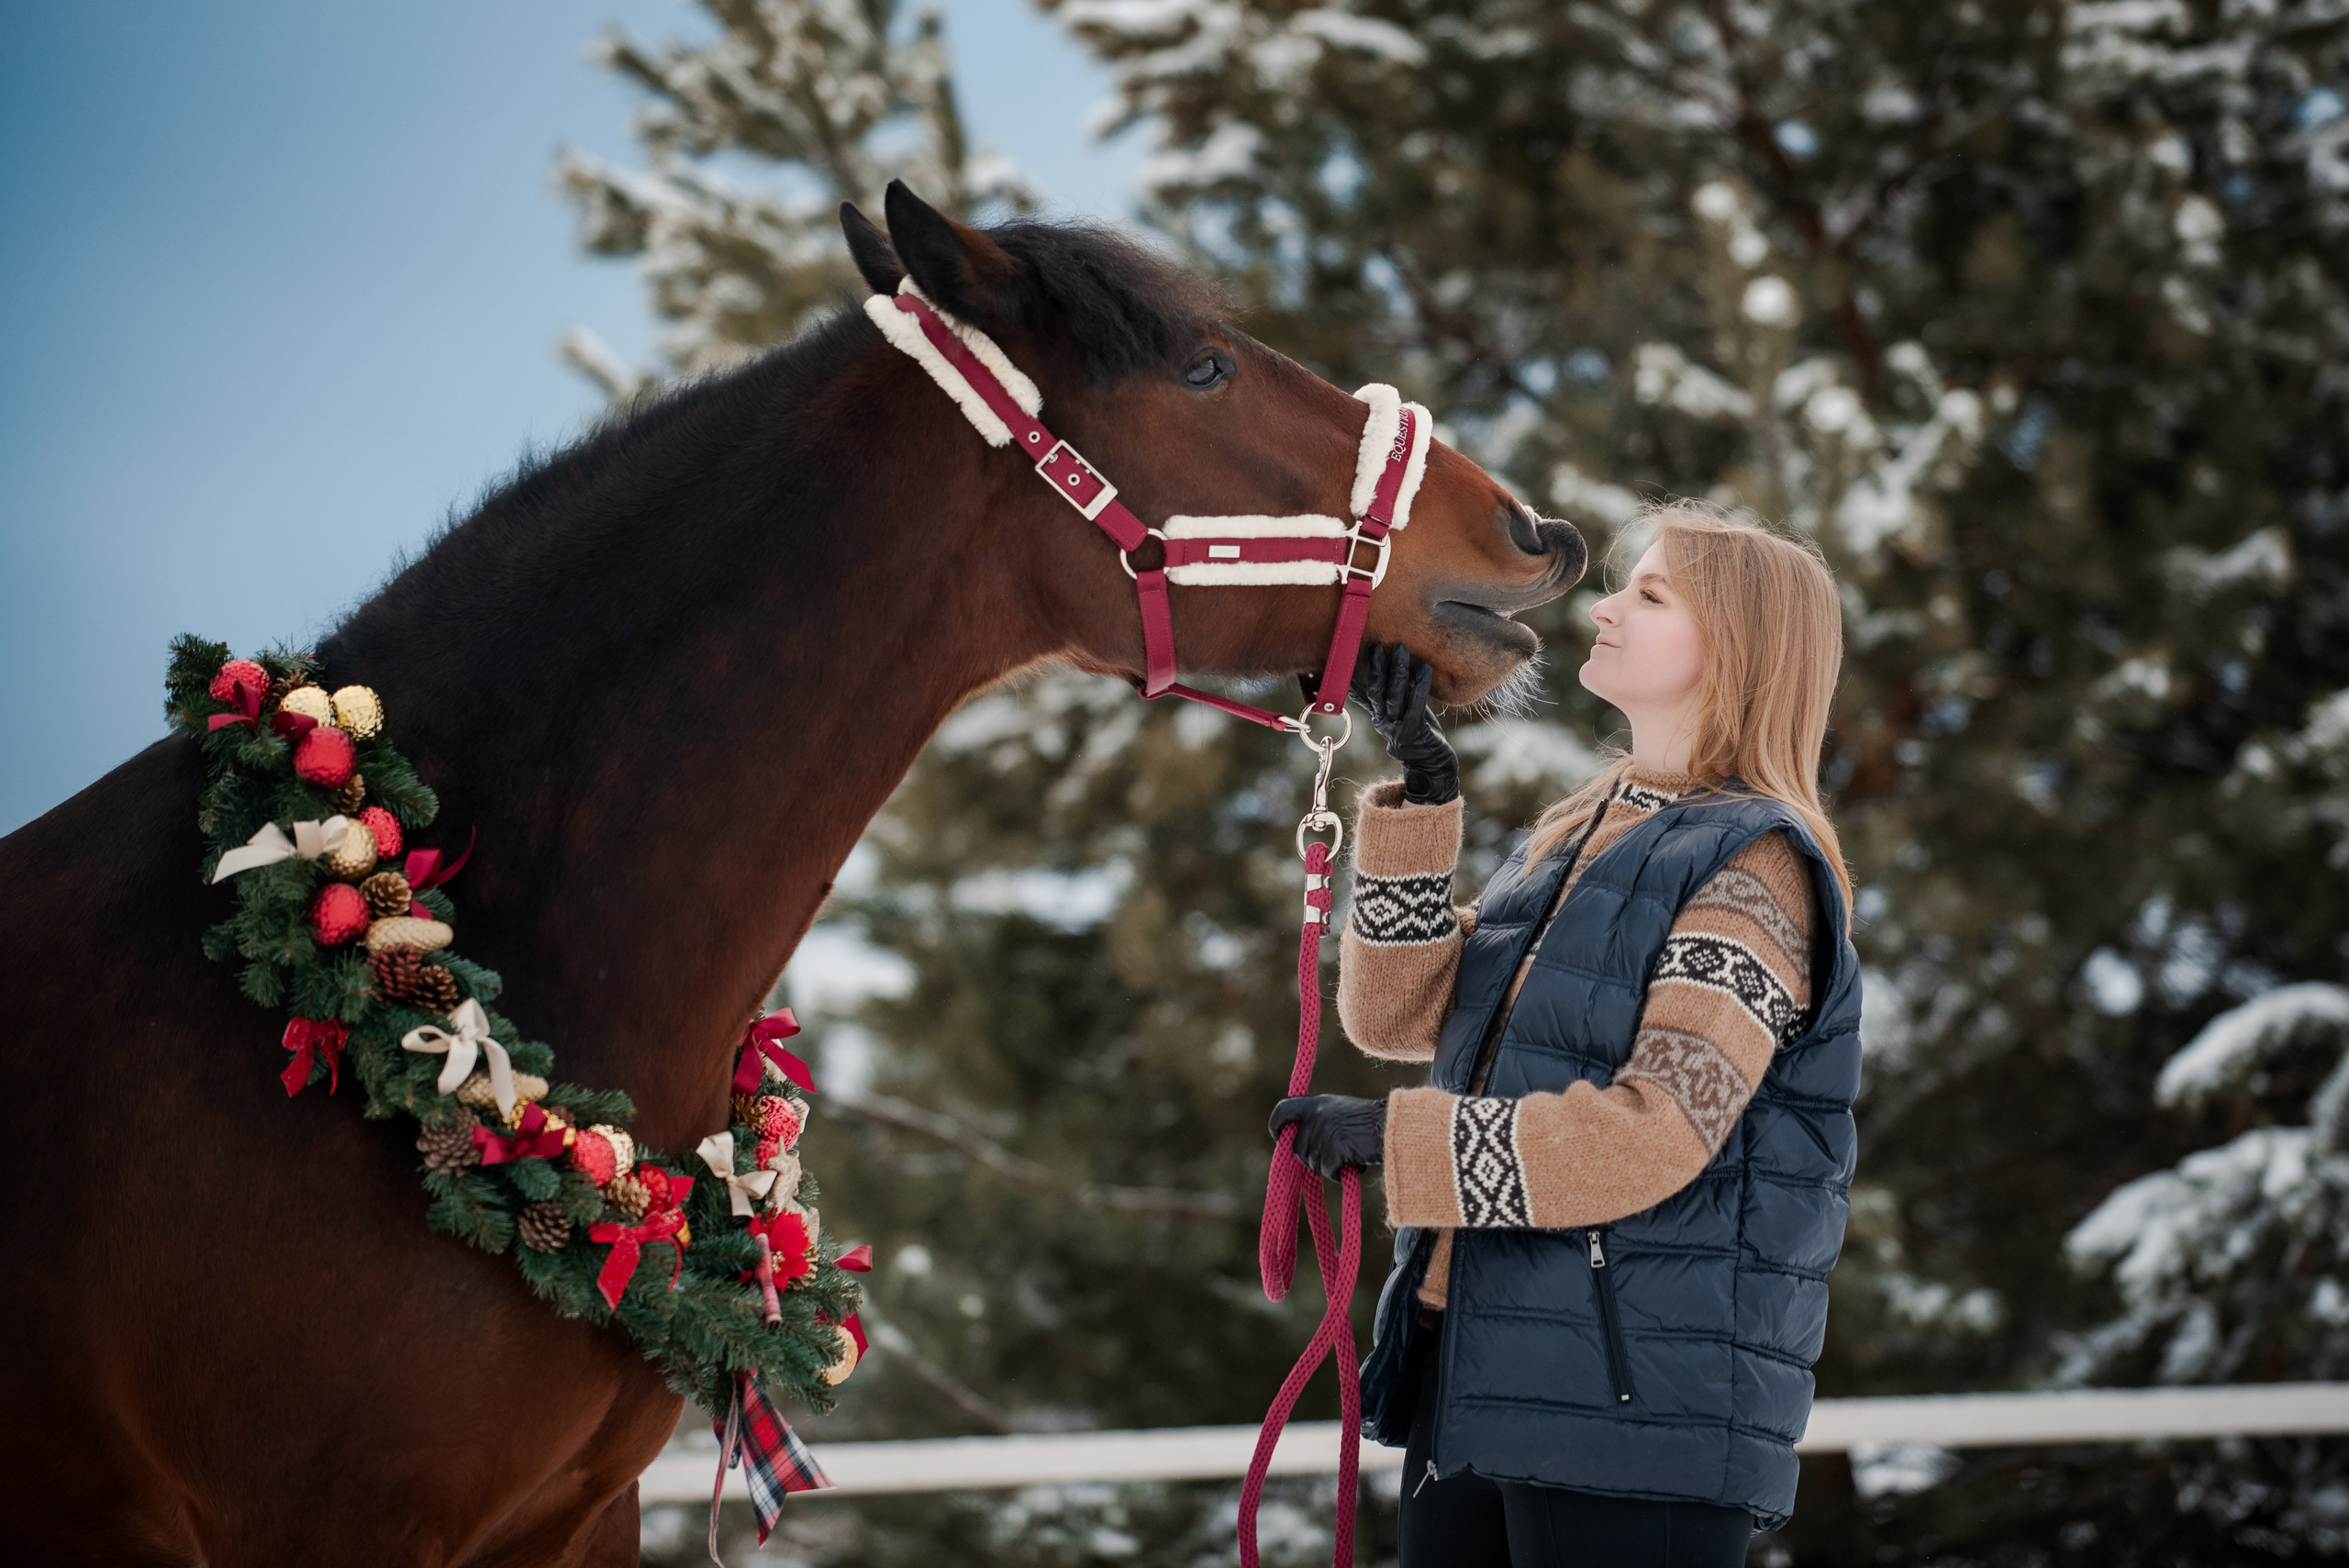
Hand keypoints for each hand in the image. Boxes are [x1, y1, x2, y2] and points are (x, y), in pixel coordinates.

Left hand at [1269, 1094, 1387, 1177]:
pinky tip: (1354, 1162)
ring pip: (1313, 1163)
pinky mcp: (1335, 1148)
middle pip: (1297, 1149)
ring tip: (1349, 1154)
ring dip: (1329, 1166)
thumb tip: (1293, 1144)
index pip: (1282, 1110)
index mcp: (1315, 1103)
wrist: (1392, 1127)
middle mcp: (1317, 1115)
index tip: (1279, 1138)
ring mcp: (1325, 1131)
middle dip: (1312, 1158)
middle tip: (1335, 1155)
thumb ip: (1316, 1121)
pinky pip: (1328, 1170)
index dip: (1276, 1126)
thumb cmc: (1369, 1123)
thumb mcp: (1338, 1111)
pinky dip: (1339, 1172)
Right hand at [1350, 643, 1458, 804]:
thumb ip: (1381, 699)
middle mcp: (1384, 720)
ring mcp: (1398, 726)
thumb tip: (1360, 684)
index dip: (1360, 671)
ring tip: (1400, 649)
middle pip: (1376, 690)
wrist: (1430, 763)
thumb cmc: (1415, 734)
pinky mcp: (1415, 729)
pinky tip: (1425, 668)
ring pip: (1395, 695)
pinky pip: (1417, 703)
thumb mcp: (1395, 714)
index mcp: (1378, 715)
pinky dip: (1420, 684)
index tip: (1357, 651)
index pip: (1365, 691)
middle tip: (1377, 645)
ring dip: (1397, 671)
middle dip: (1377, 667)